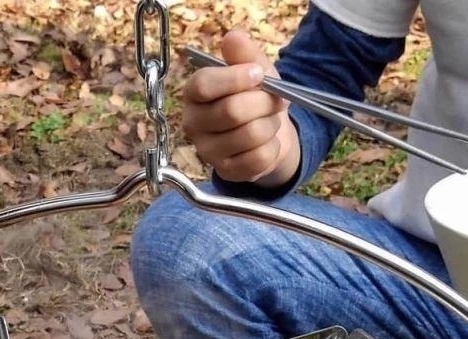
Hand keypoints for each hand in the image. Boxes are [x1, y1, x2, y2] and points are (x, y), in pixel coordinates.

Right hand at [182, 30, 300, 187]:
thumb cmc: (254, 97)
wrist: (266, 132)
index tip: (259, 73)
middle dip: (263, 102)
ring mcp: (208, 152)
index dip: (236, 78)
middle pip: (232, 111)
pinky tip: (267, 142)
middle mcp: (193, 124)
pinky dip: (273, 147)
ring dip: (270, 124)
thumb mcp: (253, 69)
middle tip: (275, 100)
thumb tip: (233, 37)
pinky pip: (259, 158)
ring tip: (270, 120)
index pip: (204, 85)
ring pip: (250, 135)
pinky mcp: (226, 171)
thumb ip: (244, 53)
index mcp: (193, 93)